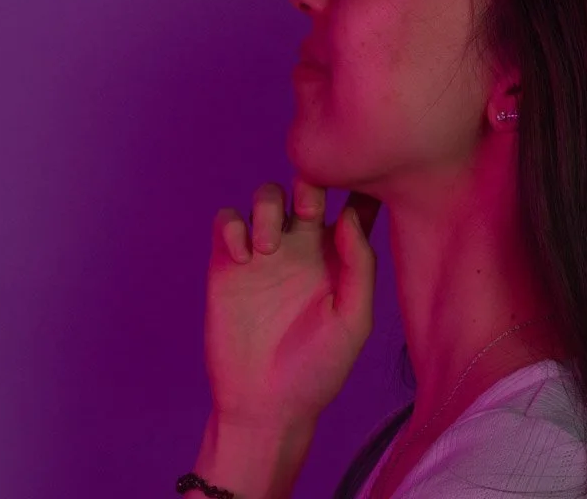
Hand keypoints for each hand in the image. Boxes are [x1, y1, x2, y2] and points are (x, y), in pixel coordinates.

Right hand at [205, 178, 381, 428]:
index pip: (354, 204)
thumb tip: (348, 216)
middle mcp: (304, 247)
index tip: (358, 187)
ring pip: (266, 196)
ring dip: (267, 206)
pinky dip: (232, 226)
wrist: (267, 406)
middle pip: (308, 187)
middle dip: (309, 181)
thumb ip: (359, 266)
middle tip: (308, 205)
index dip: (359, 186)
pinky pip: (227, 221)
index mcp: (340, 256)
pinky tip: (242, 256)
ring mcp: (265, 253)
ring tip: (268, 246)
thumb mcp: (353, 320)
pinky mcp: (227, 265)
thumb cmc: (318, 368)